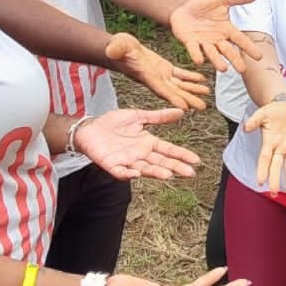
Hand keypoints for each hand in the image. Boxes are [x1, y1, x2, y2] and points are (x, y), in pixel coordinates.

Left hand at [71, 108, 200, 179]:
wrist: (89, 127)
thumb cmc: (113, 123)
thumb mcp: (138, 116)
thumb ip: (158, 116)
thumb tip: (181, 111)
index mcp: (147, 143)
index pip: (168, 150)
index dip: (181, 155)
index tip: (195, 160)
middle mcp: (140, 155)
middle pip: (161, 162)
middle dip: (175, 167)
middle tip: (189, 173)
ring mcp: (127, 161)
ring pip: (145, 169)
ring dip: (156, 173)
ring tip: (168, 175)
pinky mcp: (112, 165)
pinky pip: (121, 172)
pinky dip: (128, 174)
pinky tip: (136, 174)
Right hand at [104, 33, 207, 110]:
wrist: (119, 47)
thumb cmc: (118, 47)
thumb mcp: (118, 45)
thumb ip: (116, 48)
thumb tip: (111, 51)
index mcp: (146, 76)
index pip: (161, 90)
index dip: (173, 98)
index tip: (185, 107)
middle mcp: (155, 79)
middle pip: (173, 92)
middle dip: (188, 99)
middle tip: (202, 107)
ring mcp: (160, 75)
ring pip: (179, 84)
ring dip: (192, 89)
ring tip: (206, 93)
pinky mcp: (164, 68)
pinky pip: (179, 74)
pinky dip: (191, 77)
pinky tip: (201, 79)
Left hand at [168, 0, 263, 72]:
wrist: (183, 8)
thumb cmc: (203, 5)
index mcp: (226, 29)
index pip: (240, 39)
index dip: (249, 48)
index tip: (259, 57)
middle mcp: (217, 39)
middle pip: (228, 51)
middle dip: (235, 60)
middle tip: (243, 70)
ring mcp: (203, 42)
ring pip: (212, 53)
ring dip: (217, 61)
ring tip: (223, 69)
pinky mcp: (190, 41)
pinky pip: (194, 49)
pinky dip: (196, 54)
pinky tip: (199, 60)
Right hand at [243, 99, 285, 193]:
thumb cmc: (273, 111)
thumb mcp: (262, 114)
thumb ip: (254, 121)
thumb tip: (246, 128)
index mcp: (269, 142)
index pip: (264, 159)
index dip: (262, 171)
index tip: (259, 183)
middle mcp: (280, 148)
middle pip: (276, 166)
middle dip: (275, 179)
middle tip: (274, 193)